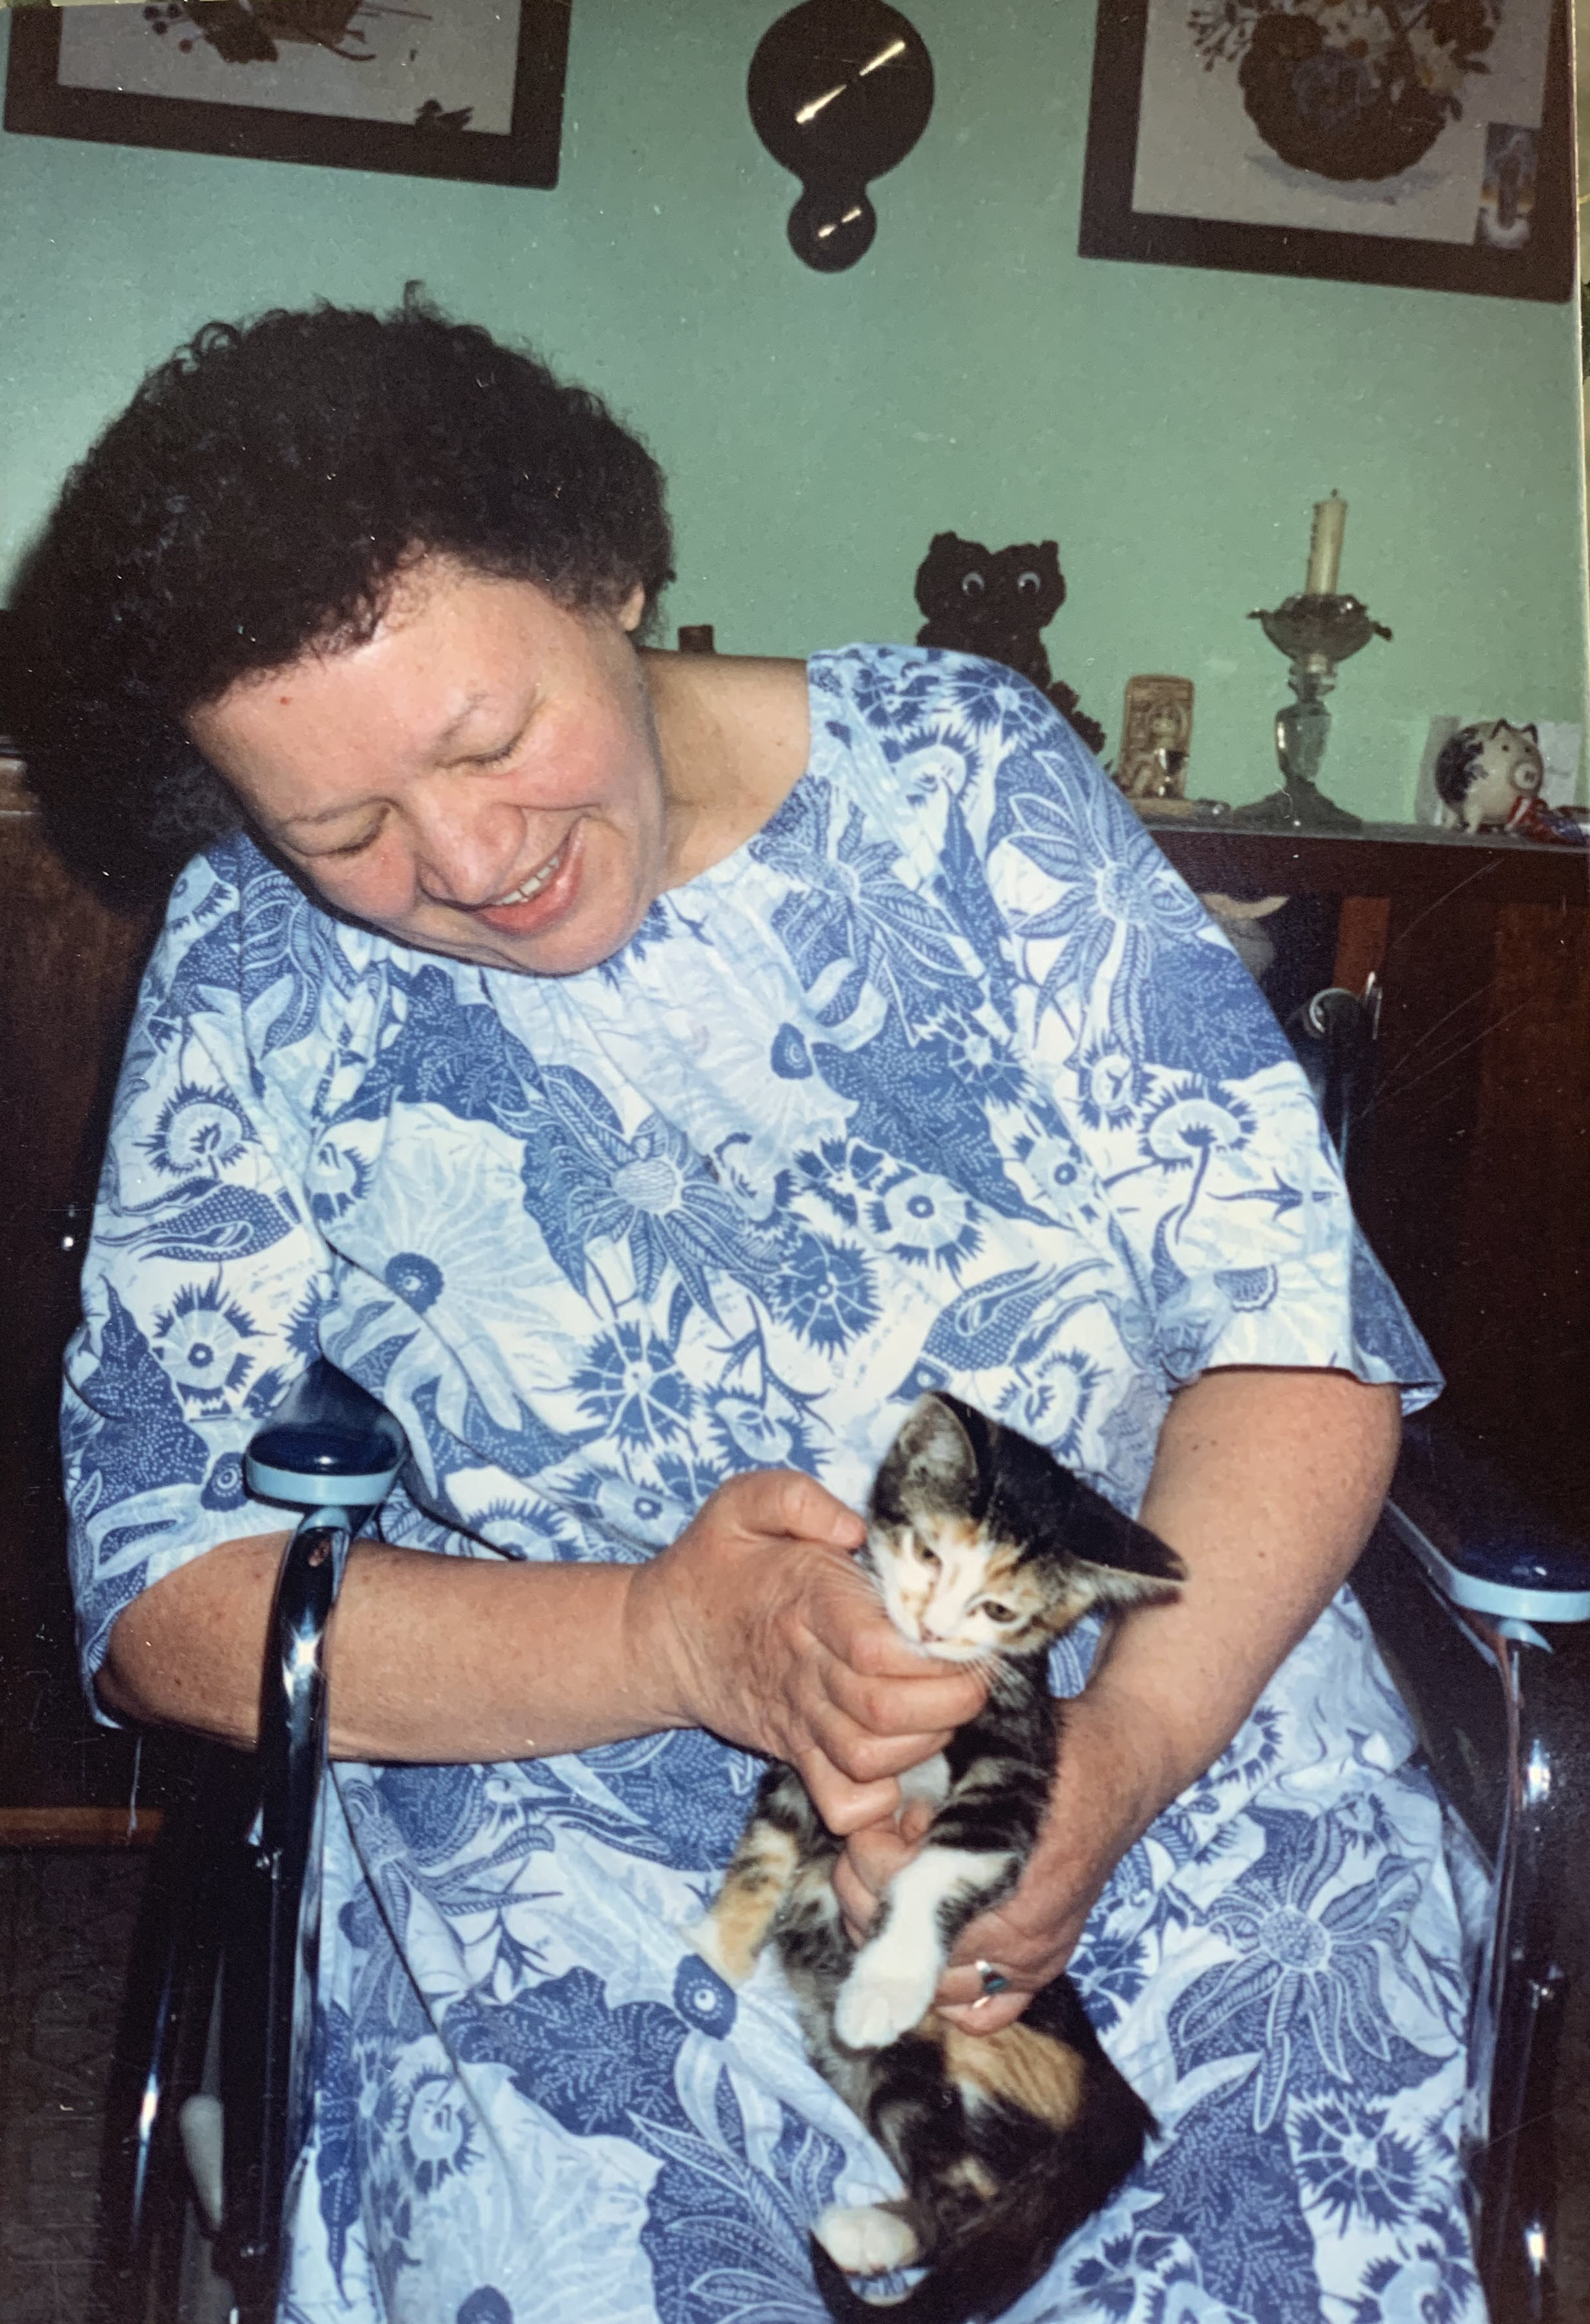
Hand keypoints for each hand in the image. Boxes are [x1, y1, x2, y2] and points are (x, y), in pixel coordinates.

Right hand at [625, 1470, 985, 1834]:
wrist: (664, 1635)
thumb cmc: (718, 1563)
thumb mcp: (743, 1504)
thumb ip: (794, 1499)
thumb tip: (853, 1527)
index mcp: (804, 1604)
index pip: (876, 1648)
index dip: (932, 1654)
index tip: (966, 1637)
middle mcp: (804, 1669)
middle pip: (885, 1710)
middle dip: (950, 1701)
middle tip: (975, 1676)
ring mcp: (799, 1719)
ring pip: (871, 1759)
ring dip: (924, 1742)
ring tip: (945, 1709)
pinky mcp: (796, 1752)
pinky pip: (841, 1802)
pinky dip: (880, 1800)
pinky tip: (905, 1763)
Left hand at [835, 1686, 1175, 2033]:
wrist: (1119, 1766)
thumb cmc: (1046, 1749)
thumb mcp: (981, 1752)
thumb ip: (923, 1784)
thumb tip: (866, 1804)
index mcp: (998, 1872)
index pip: (896, 1894)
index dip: (869, 1851)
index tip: (880, 1817)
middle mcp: (1018, 1938)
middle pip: (901, 1950)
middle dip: (871, 1893)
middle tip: (882, 1847)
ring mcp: (1032, 1961)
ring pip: (928, 1988)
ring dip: (896, 1936)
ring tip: (901, 1882)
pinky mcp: (1041, 1967)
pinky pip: (980, 2013)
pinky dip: (945, 1987)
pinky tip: (933, 1937)